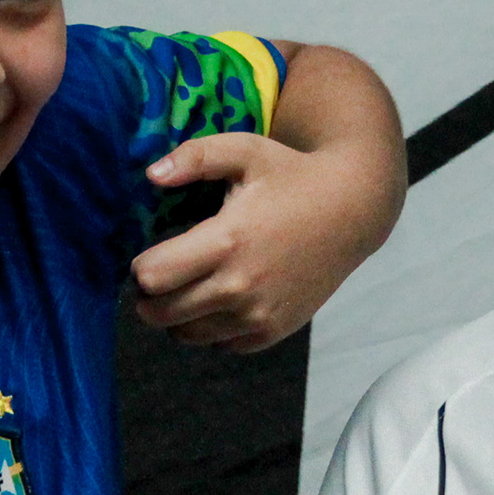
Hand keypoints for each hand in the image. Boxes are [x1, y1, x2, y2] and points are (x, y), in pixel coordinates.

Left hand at [129, 132, 380, 351]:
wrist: (352, 209)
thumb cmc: (292, 174)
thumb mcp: (244, 150)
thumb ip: (194, 156)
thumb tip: (151, 174)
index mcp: (227, 241)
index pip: (152, 276)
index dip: (141, 266)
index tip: (149, 254)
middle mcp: (240, 286)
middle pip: (160, 314)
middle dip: (149, 297)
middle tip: (162, 275)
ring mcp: (258, 315)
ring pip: (186, 335)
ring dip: (178, 315)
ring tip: (191, 286)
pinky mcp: (273, 331)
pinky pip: (220, 344)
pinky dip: (212, 328)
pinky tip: (222, 299)